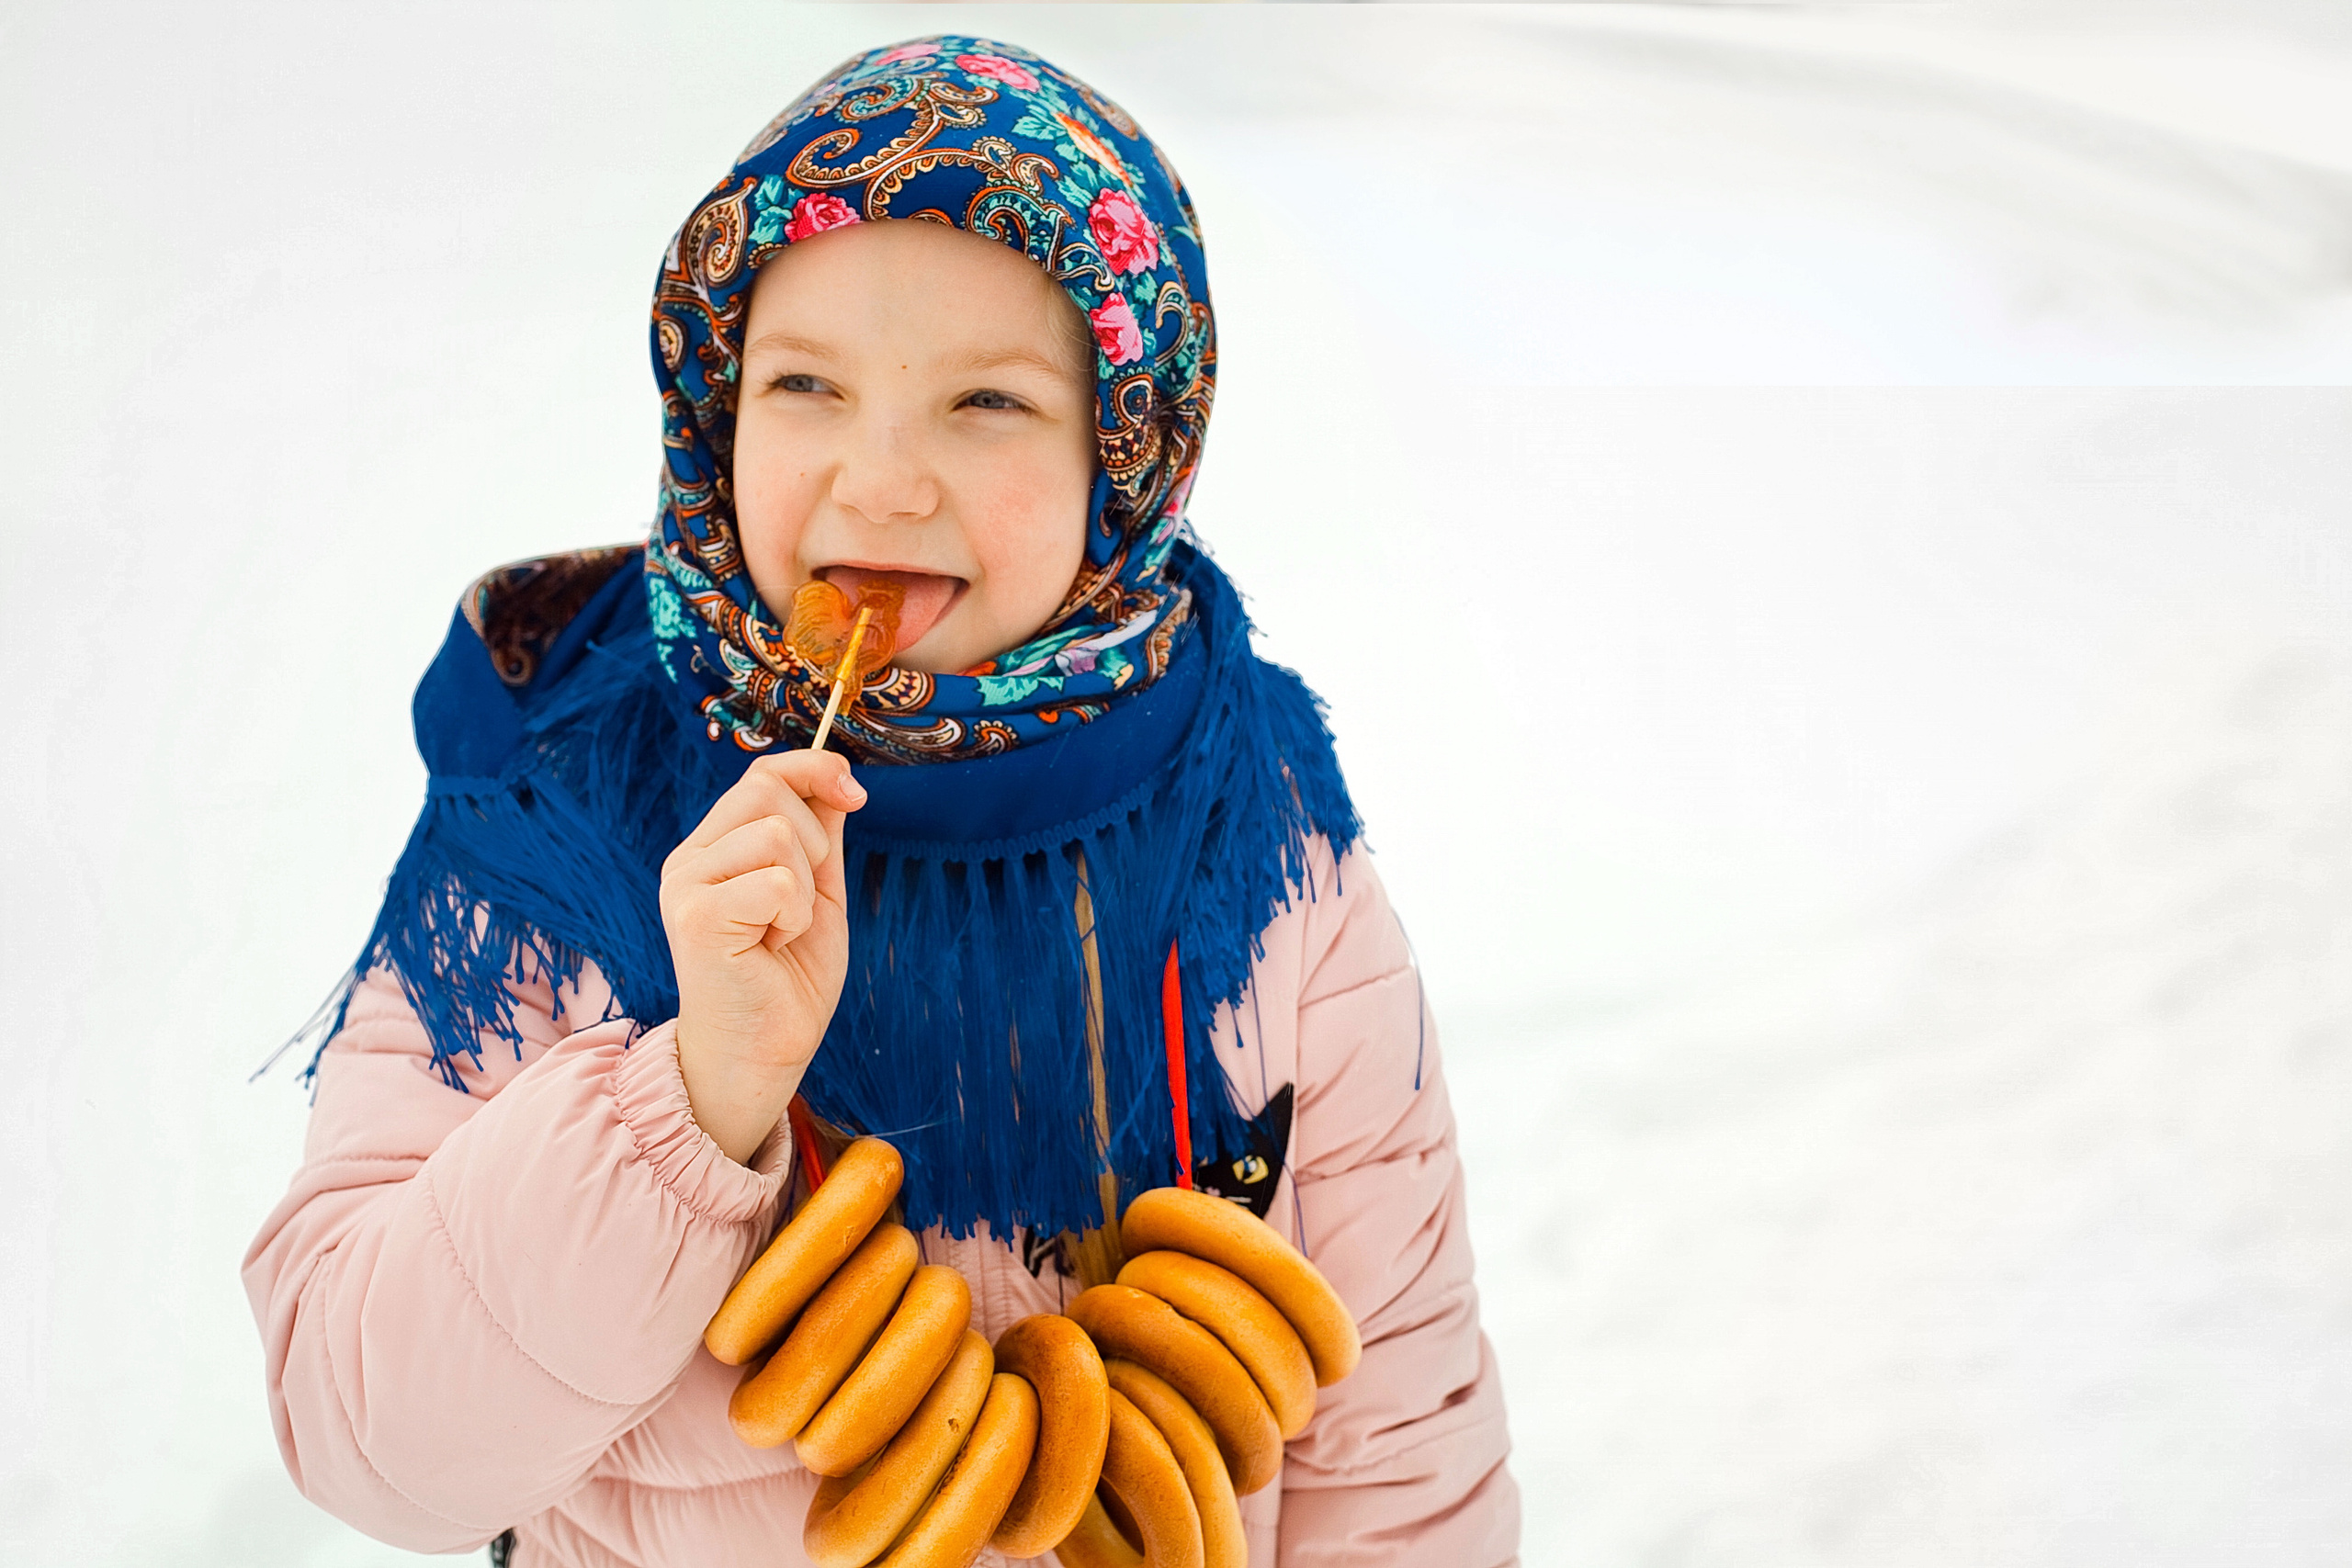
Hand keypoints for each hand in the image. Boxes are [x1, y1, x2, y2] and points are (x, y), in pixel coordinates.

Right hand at [660, 749, 866, 1164]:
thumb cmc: (787, 980)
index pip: (761, 773)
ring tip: (782, 930)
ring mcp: (686, 884)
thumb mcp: (816, 893)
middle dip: (812, 840)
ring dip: (804, 887)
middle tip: (803, 900)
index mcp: (714, 848)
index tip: (855, 793)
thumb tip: (836, 779)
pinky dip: (795, 915)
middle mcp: (690, 859)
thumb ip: (818, 836)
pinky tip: (772, 946)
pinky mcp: (697, 915)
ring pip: (776, 832)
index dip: (814, 769)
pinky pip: (778, 881)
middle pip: (766, 788)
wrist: (763, 1053)